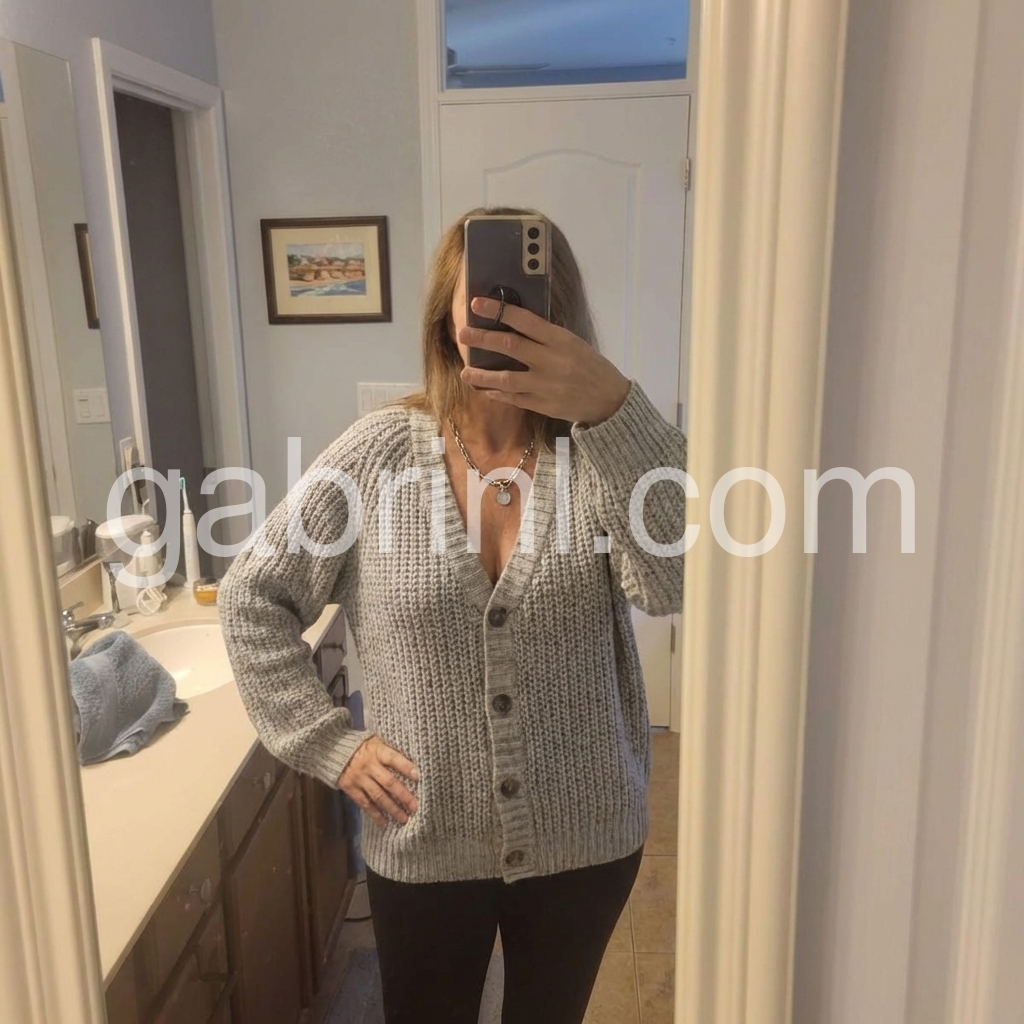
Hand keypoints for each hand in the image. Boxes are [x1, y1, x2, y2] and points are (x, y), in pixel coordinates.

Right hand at [338, 735, 418, 826]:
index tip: (417, 777)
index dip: (405, 767)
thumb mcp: (376, 741)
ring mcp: (359, 779)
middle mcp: (369, 766)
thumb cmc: (362, 746)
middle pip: (388, 782)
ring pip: (378, 796)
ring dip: (392, 809)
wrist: (334, 749)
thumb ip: (389, 751)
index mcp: (377, 751)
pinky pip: (365, 804)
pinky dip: (375, 814)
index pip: (393, 759)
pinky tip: (385, 823)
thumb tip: (410, 765)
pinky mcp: (351, 789)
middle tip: (414, 807)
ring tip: (403, 819)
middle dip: (403, 796)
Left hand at [458, 296, 630, 424]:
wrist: (609, 400)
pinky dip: (497, 393)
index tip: (476, 304)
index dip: (499, 311)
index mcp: (560, 340)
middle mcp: (551, 361)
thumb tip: (514, 325)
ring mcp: (545, 385)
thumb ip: (546, 337)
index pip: (525, 321)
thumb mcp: (573, 344)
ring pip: (506, 378)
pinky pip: (514, 398)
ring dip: (482, 375)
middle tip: (462, 334)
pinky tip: (485, 389)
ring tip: (465, 371)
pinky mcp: (542, 405)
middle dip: (483, 339)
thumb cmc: (590, 366)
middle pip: (510, 347)